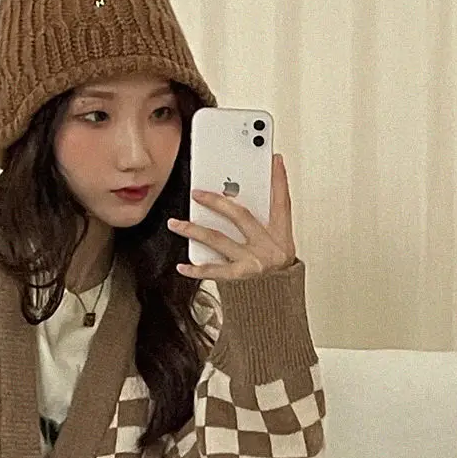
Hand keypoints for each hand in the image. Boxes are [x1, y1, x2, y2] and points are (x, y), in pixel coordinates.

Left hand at [167, 152, 295, 281]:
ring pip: (219, 240)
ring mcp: (254, 262)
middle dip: (216, 202)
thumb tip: (246, 190)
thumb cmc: (273, 265)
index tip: (274, 159)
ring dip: (194, 231)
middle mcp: (268, 246)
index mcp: (281, 234)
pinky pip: (215, 271)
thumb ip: (265, 217)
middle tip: (196, 193)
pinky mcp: (241, 277)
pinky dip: (197, 270)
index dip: (279, 180)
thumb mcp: (278, 240)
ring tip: (175, 224)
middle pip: (241, 216)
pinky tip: (182, 265)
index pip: (281, 201)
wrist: (276, 297)